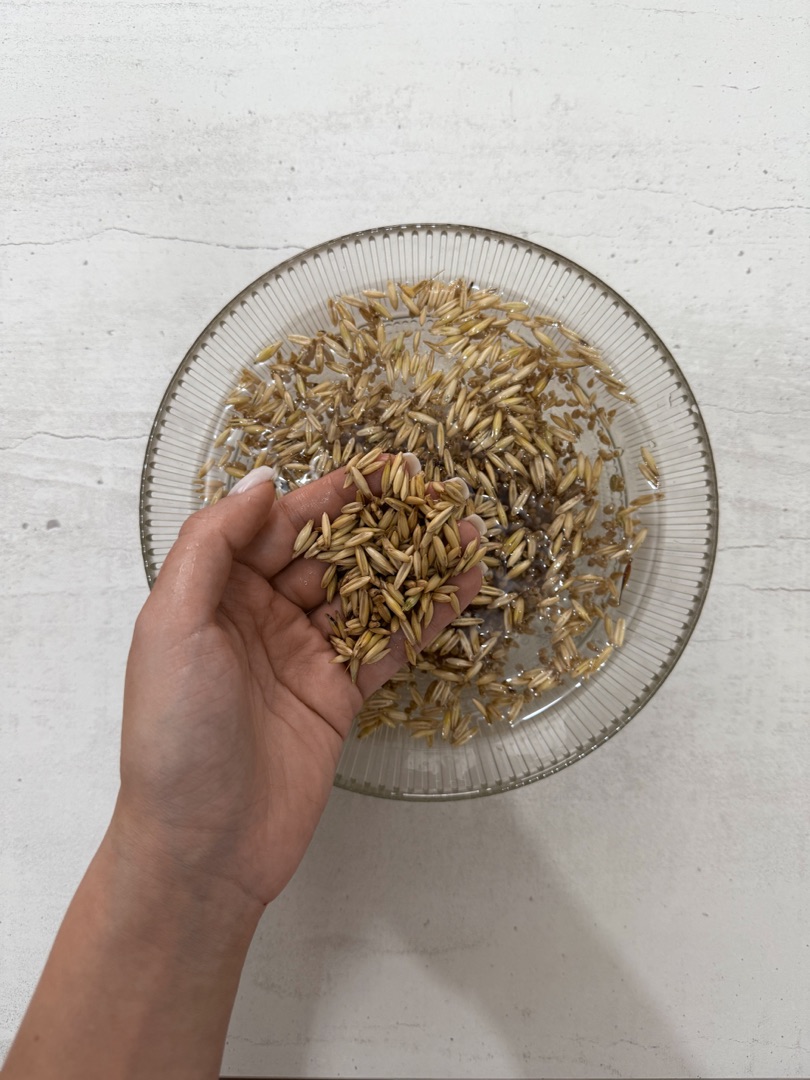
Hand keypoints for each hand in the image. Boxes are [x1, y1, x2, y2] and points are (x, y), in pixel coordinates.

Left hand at [115, 463, 482, 908]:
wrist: (202, 844)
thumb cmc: (174, 732)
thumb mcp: (173, 624)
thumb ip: (212, 545)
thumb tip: (262, 481)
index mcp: (215, 592)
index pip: (275, 526)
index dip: (326, 497)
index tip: (378, 471)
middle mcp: (260, 616)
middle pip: (327, 554)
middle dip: (379, 522)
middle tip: (434, 492)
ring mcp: (304, 656)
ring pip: (365, 595)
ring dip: (412, 565)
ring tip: (464, 532)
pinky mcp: (339, 695)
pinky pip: (387, 645)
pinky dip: (425, 617)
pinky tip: (462, 589)